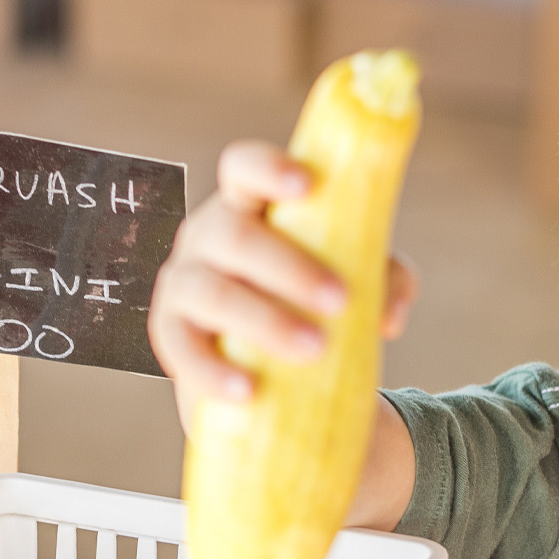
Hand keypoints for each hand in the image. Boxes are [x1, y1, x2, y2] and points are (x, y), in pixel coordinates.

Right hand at [148, 140, 416, 430]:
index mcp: (248, 204)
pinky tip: (248, 391)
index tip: (306, 185)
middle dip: (289, 267)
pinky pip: (182, 350)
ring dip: (265, 321)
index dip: (269, 168)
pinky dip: (213, 371)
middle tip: (341, 300)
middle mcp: (206, 235)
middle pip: (235, 236)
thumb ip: (384, 281)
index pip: (244, 167)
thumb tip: (390, 316)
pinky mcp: (169, 334)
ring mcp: (181, 283)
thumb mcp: (351, 278)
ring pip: (212, 293)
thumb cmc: (311, 299)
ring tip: (315, 350)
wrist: (260, 363)